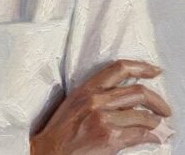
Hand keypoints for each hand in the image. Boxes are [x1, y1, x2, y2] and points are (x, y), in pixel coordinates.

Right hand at [29, 59, 171, 154]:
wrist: (49, 151)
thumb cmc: (62, 130)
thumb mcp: (76, 104)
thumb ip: (99, 97)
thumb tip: (128, 101)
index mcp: (87, 87)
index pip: (118, 68)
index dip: (141, 67)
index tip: (154, 71)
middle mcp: (96, 99)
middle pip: (138, 92)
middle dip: (158, 101)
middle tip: (165, 109)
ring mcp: (103, 118)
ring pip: (142, 116)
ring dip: (157, 123)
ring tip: (161, 127)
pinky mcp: (109, 137)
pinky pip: (140, 134)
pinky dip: (152, 137)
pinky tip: (155, 139)